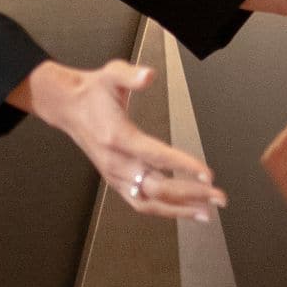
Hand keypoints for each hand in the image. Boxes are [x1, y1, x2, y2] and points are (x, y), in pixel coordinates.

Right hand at [10, 60, 226, 221]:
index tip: (208, 174)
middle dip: (192, 194)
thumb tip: (148, 76)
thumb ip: (132, 75)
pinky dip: (163, 210)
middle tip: (219, 197)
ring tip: (206, 212)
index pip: (158, 157)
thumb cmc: (93, 91)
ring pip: (150, 202)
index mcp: (119, 138)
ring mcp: (115, 175)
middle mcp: (117, 162)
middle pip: (158, 187)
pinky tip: (182, 210)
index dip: (184, 167)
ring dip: (180, 209)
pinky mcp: (115, 180)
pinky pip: (141, 203)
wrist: (67, 106)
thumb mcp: (112, 74)